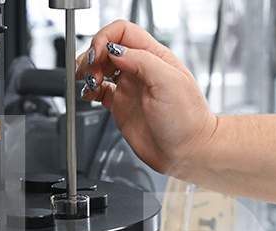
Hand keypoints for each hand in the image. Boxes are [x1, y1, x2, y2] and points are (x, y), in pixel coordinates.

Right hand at [76, 20, 217, 175]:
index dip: (105, 38)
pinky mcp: (121, 106)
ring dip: (88, 71)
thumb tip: (115, 50)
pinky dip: (89, 90)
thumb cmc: (187, 119)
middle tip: (92, 72)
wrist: (187, 152)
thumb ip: (141, 61)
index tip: (99, 55)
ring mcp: (129, 87)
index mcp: (154, 57)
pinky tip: (89, 94)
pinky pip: (98, 91)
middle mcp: (140, 69)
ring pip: (100, 67)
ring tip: (90, 83)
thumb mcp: (169, 82)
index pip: (123, 32)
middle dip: (93, 55)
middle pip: (107, 48)